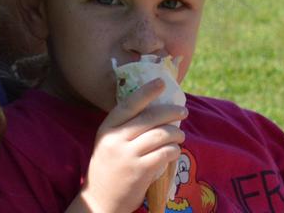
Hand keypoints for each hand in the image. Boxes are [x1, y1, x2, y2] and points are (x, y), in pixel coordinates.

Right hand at [76, 79, 184, 212]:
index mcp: (106, 128)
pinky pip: (165, 154)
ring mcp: (128, 155)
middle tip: (183, 112)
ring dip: (176, 134)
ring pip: (161, 135)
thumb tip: (155, 113)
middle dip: (171, 112)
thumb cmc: (108, 169)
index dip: (146, 92)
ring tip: (181, 136)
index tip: (161, 82)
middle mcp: (116, 139)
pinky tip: (174, 152)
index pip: (128, 104)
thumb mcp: (108, 144)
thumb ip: (125, 130)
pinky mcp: (141, 171)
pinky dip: (174, 151)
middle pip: (149, 118)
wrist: (100, 201)